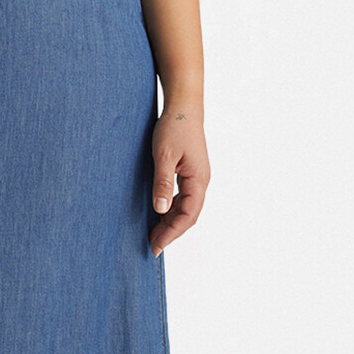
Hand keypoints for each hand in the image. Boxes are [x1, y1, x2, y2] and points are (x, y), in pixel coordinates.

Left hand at [148, 102, 208, 254]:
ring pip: (186, 208)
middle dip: (171, 232)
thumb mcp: (164, 156)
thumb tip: (160, 210)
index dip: (172, 233)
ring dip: (171, 222)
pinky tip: (159, 214)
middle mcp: (201, 182)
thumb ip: (163, 183)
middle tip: (152, 246)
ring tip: (153, 234)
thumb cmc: (174, 128)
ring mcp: (197, 177)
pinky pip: (183, 198)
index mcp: (198, 180)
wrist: (183, 107)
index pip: (188, 216)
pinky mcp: (190, 172)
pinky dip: (171, 209)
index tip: (156, 246)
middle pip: (188, 216)